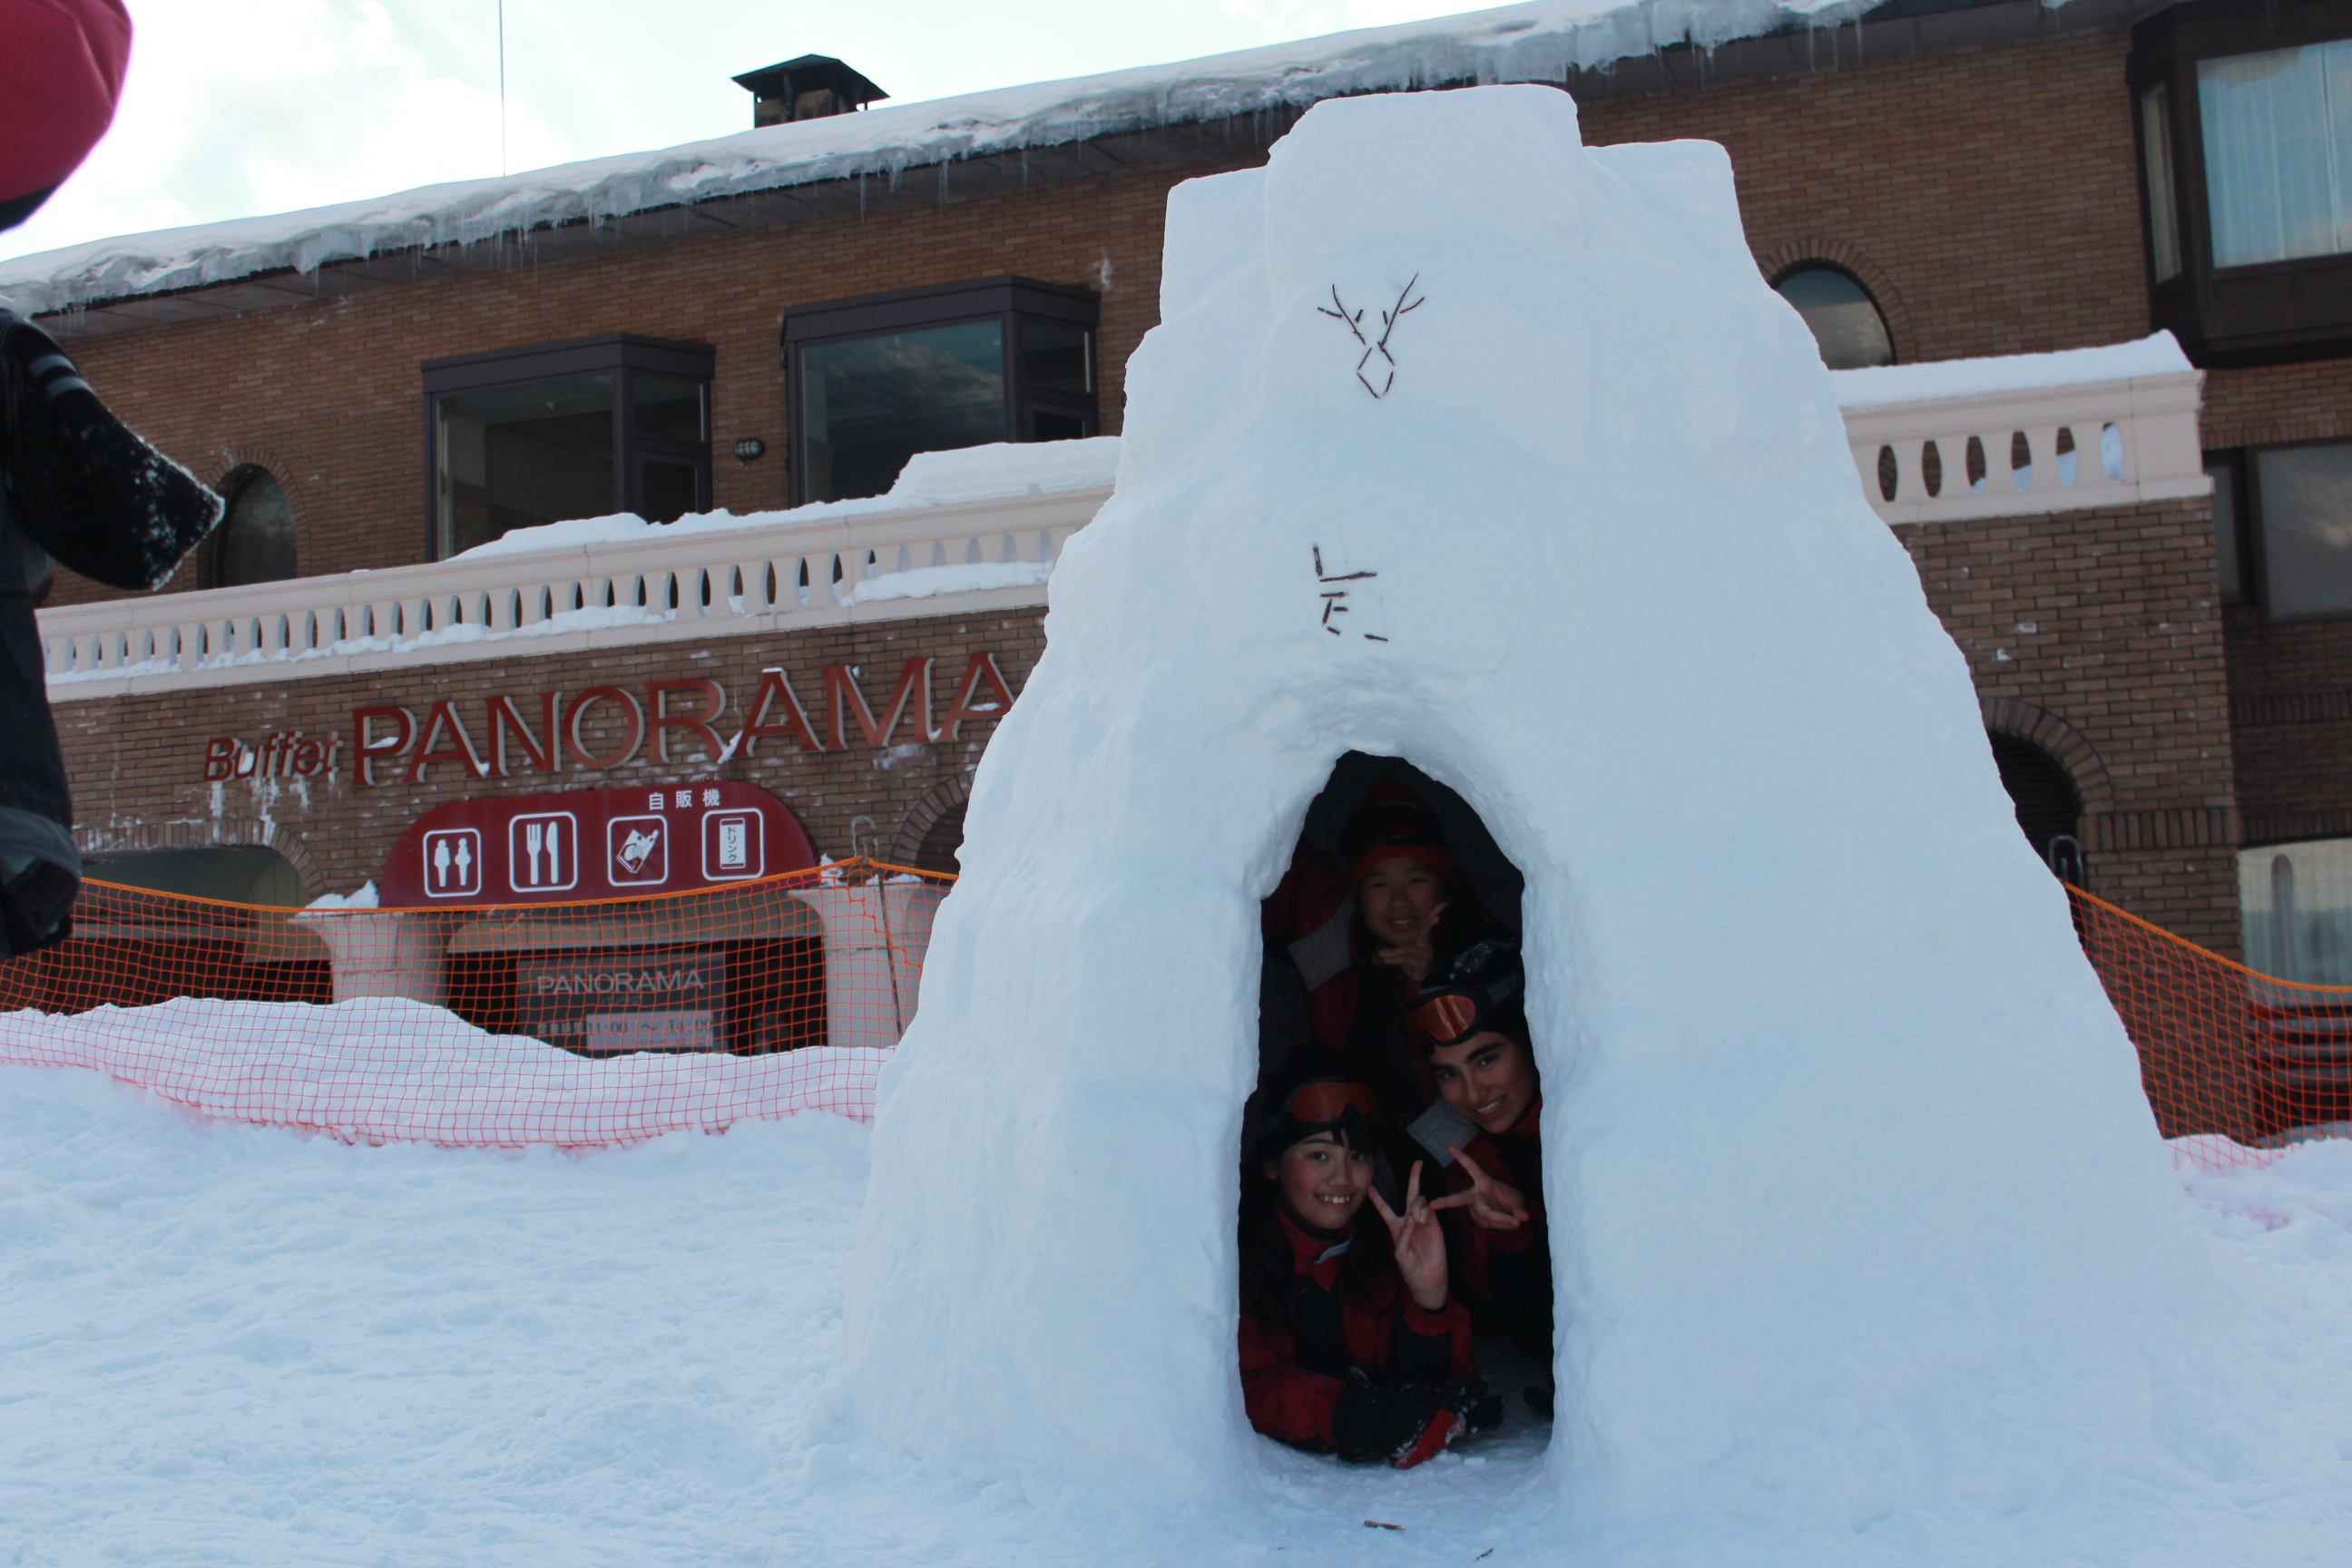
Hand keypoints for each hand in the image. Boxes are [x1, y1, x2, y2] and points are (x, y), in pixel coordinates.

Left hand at [1370, 1160, 1449, 1312]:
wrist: (1428, 1279)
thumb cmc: (1410, 1268)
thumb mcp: (1401, 1253)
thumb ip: (1403, 1234)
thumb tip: (1411, 1218)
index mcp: (1396, 1227)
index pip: (1385, 1209)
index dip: (1377, 1198)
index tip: (1369, 1186)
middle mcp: (1409, 1220)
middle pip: (1410, 1195)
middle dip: (1414, 1178)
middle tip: (1418, 1163)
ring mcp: (1424, 1222)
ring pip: (1420, 1201)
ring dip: (1417, 1206)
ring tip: (1418, 1221)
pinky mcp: (1435, 1225)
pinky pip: (1430, 1210)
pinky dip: (1424, 1211)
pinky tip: (1422, 1220)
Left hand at [1375, 901, 1447, 987]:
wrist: (1417, 980)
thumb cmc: (1411, 963)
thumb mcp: (1404, 953)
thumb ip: (1396, 946)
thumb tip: (1380, 945)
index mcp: (1422, 940)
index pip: (1427, 924)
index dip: (1434, 913)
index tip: (1443, 903)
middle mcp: (1426, 945)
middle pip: (1426, 931)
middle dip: (1431, 923)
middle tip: (1437, 918)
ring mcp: (1425, 955)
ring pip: (1407, 949)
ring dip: (1393, 952)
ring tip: (1382, 954)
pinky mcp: (1422, 964)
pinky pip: (1406, 959)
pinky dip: (1395, 959)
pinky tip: (1386, 960)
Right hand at [1429, 1148, 1530, 1231]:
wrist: (1511, 1215)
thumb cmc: (1511, 1201)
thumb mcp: (1518, 1200)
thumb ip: (1519, 1208)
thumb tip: (1523, 1218)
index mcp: (1484, 1182)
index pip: (1471, 1167)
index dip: (1461, 1157)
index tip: (1449, 1146)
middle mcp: (1476, 1195)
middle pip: (1460, 1199)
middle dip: (1447, 1202)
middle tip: (1433, 1204)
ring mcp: (1475, 1209)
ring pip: (1486, 1215)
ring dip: (1501, 1220)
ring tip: (1516, 1222)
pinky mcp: (1478, 1220)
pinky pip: (1490, 1224)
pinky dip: (1502, 1225)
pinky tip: (1508, 1223)